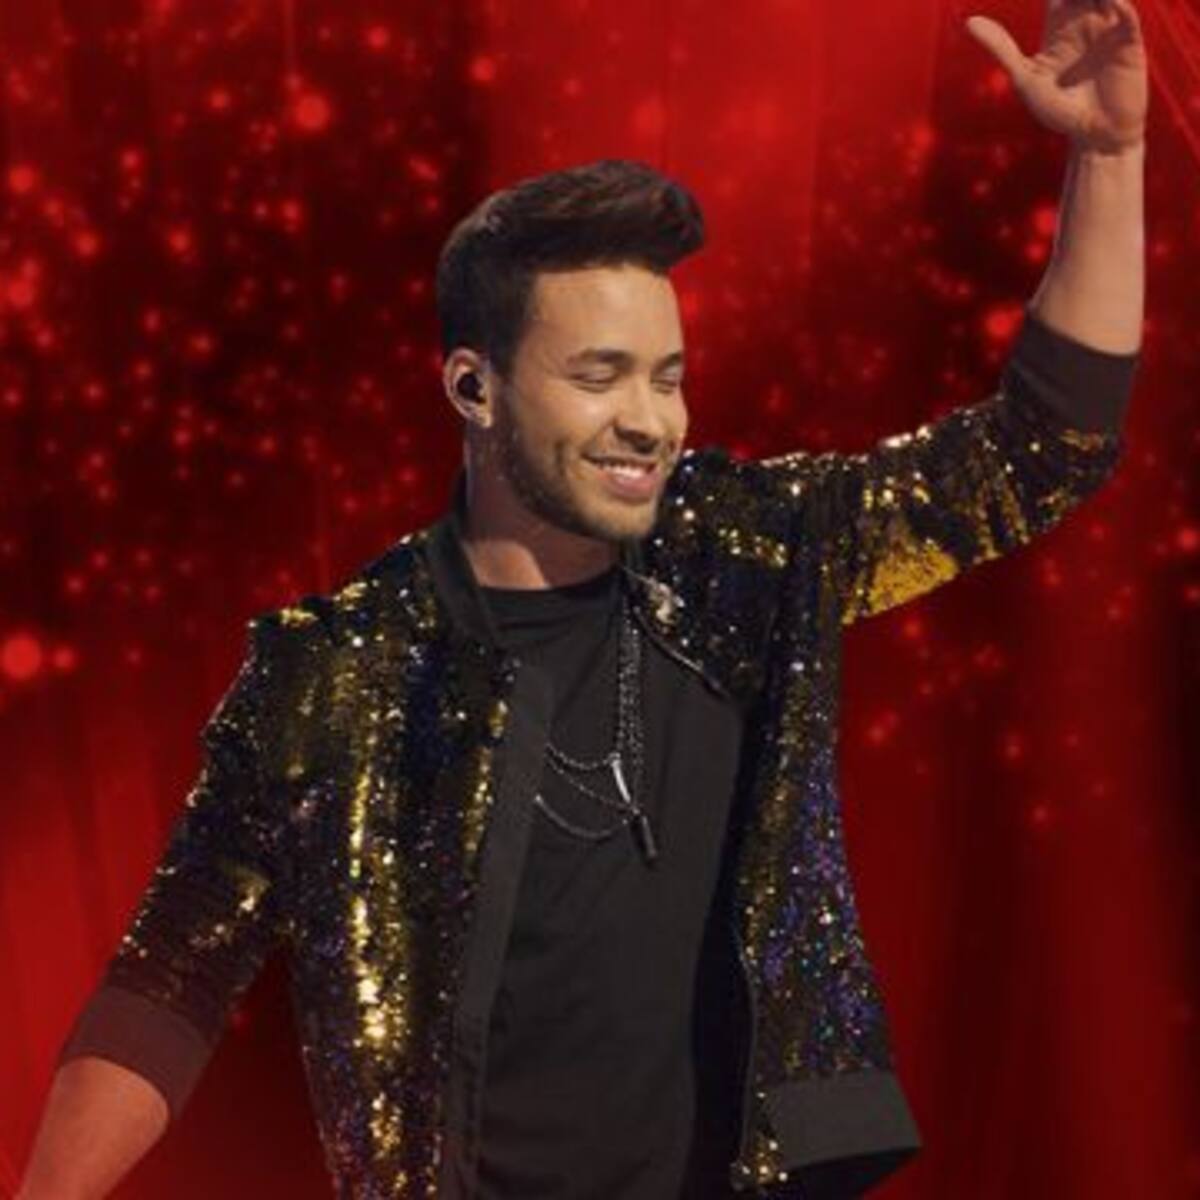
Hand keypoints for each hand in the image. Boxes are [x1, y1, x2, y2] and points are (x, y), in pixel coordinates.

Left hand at [965, 0, 1147, 154]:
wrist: (1095, 136)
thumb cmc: (1058, 111)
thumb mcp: (1025, 78)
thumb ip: (1001, 48)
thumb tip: (969, 21)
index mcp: (1060, 27)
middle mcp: (1085, 21)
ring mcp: (1109, 28)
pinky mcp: (1129, 42)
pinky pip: (1127, 15)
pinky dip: (1120, 6)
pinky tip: (1113, 4)